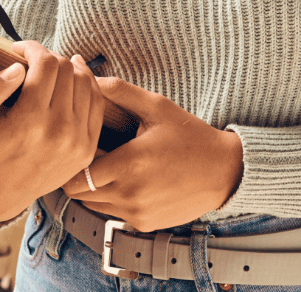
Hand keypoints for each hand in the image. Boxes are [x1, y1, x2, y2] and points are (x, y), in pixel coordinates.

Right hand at [0, 42, 103, 222]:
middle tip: (32, 62)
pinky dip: (86, 85)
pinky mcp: (88, 148)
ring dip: (69, 69)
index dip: (33, 49)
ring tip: (51, 69)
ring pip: (85, 82)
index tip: (20, 50)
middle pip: (67, 70)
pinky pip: (97, 102)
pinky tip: (71, 79)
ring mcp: (78, 141)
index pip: (47, 65)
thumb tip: (18, 68)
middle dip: (49, 58)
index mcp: (29, 123)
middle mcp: (60, 131)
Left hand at [61, 76, 243, 232]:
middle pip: (80, 193)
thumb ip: (122, 92)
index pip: (76, 175)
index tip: (84, 146)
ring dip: (96, 189)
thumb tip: (90, 77)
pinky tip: (132, 181)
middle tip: (95, 156)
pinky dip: (115, 200)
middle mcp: (130, 193)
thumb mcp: (158, 107)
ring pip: (93, 206)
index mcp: (130, 163)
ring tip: (113, 167)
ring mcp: (137, 212)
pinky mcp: (144, 224)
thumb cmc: (191, 136)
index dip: (76, 159)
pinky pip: (113, 214)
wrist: (223, 171)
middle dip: (81, 174)